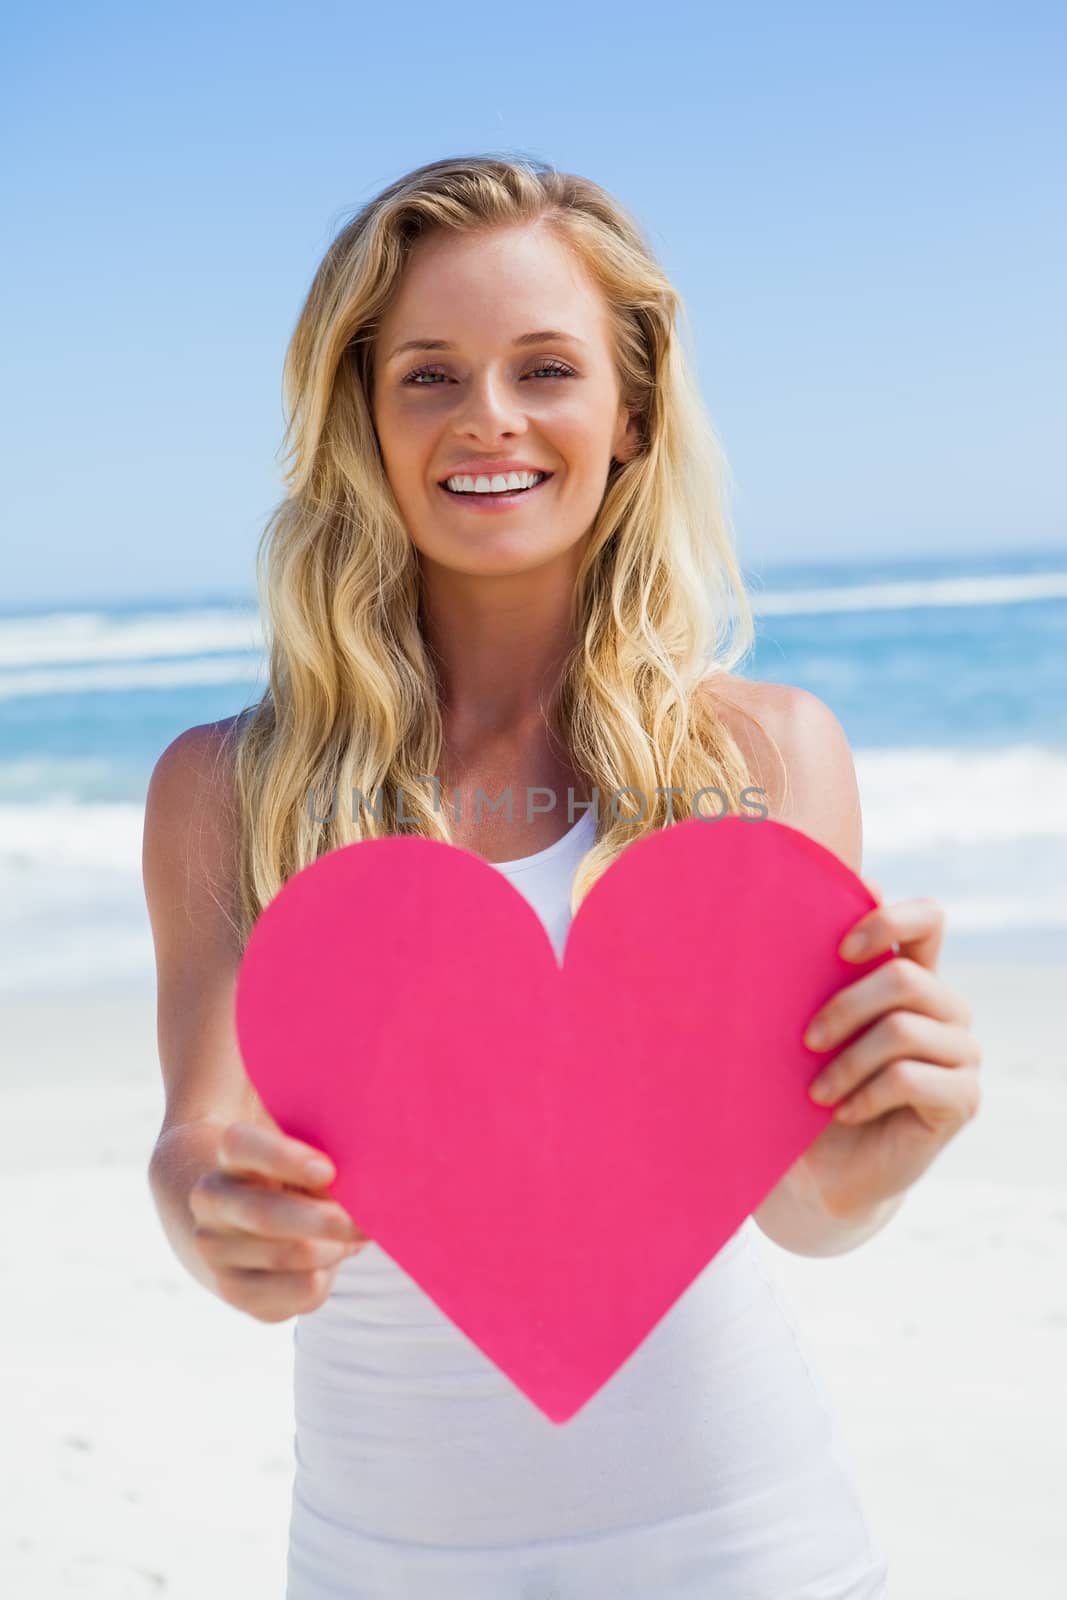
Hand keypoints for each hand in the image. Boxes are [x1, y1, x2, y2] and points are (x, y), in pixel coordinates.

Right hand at [188, 1122, 368, 1322]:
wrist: (249, 1227)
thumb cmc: (295, 1182)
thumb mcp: (303, 1164)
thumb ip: (324, 1170)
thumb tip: (364, 1195)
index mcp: (230, 1156)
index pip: (240, 1145)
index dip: (283, 1157)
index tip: (328, 1171)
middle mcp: (212, 1201)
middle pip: (267, 1215)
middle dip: (327, 1221)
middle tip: (368, 1222)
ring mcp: (215, 1250)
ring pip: (291, 1255)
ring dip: (334, 1248)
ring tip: (352, 1238)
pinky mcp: (236, 1291)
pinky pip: (302, 1290)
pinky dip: (329, 1275)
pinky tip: (330, 1261)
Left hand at [798, 882, 982, 1219]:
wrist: (823, 1169)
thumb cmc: (808, 1089)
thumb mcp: (807, 1029)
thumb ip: (816, 976)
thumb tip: (801, 908)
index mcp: (913, 977)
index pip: (928, 919)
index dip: (889, 921)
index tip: (840, 951)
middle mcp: (946, 1009)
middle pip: (905, 978)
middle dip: (844, 1008)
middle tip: (806, 1042)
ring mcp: (961, 1053)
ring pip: (902, 1030)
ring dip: (846, 1063)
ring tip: (817, 1093)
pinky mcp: (964, 1098)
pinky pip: (909, 1078)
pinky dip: (864, 1094)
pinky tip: (844, 1112)